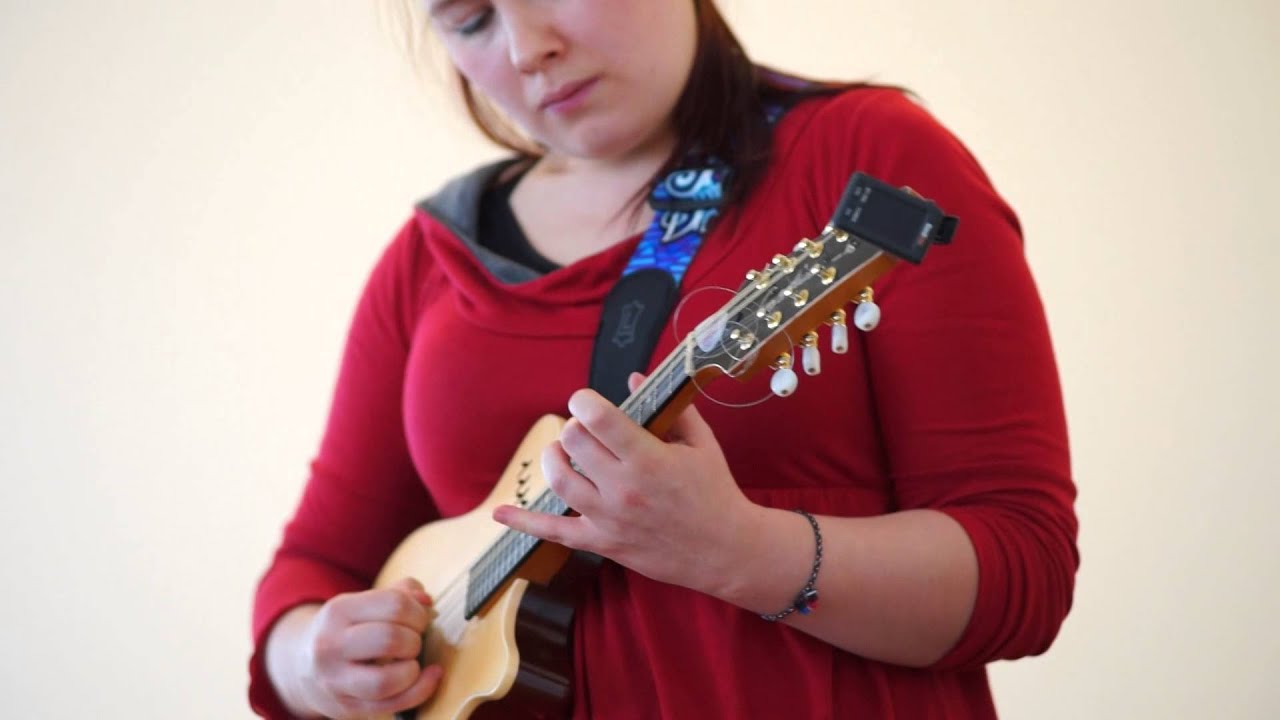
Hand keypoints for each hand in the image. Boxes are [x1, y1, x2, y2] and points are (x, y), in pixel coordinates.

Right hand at [272, 578, 442, 718]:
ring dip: (413, 670)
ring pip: (386, 680)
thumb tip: (425, 601)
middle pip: (391, 639)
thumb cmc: (347, 630)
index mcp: (339, 611)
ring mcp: (335, 681)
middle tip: (414, 640)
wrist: (302, 666)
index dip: (418, 612)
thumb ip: (399, 593)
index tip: (419, 619)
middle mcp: (331, 646)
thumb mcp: (362, 603)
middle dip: (415, 639)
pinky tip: (430, 677)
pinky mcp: (346, 708)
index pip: (394, 605)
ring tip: (413, 662)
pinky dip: (420, 691)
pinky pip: (391, 705)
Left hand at [493, 374, 756, 596]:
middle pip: (572, 442)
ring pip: (558, 479)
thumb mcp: (700, 443)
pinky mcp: (601, 543)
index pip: (597, 418)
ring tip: (561, 450)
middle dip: (574, 426)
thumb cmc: (715, 491)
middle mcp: (622, 488)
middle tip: (587, 428)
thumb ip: (668, 409)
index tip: (587, 400)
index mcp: (648, 459)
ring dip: (553, 456)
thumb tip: (633, 376)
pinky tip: (499, 513)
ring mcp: (608, 518)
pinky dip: (523, 522)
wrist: (726, 550)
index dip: (583, 401)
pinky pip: (554, 532)